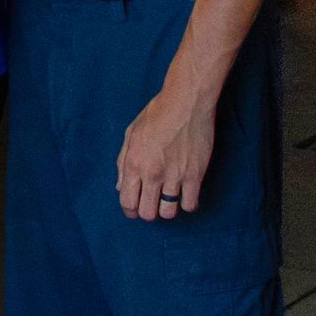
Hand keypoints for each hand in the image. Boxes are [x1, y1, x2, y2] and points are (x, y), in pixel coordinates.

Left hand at [116, 81, 215, 221]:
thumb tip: (120, 187)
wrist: (186, 103)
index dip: (130, 210)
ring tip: (168, 199)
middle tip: (151, 204)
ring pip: (168, 213)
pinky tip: (185, 193)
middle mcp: (152, 173)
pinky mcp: (195, 175)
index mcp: (134, 163)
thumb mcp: (131, 134)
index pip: (127, 202)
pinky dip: (187, 203)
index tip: (134, 209)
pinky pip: (190, 205)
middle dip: (147, 212)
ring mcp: (175, 176)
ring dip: (167, 209)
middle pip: (147, 213)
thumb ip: (123, 162)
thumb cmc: (157, 114)